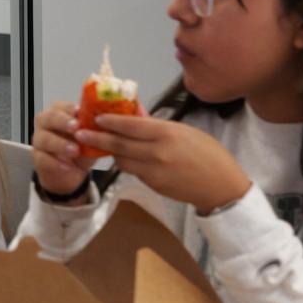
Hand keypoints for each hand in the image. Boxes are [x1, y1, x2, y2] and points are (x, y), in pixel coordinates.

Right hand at [29, 100, 93, 200]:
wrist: (70, 172)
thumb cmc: (80, 149)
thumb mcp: (91, 138)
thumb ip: (95, 130)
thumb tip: (111, 123)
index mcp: (59, 114)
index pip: (61, 106)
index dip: (69, 108)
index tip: (79, 112)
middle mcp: (46, 124)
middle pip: (49, 118)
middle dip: (63, 121)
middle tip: (76, 127)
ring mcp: (39, 141)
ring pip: (44, 138)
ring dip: (60, 144)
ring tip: (75, 151)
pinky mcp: (38, 158)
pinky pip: (43, 158)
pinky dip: (55, 162)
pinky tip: (66, 166)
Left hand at [81, 113, 252, 213]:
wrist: (223, 188)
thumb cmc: (208, 154)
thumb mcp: (185, 131)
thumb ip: (157, 124)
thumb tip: (135, 114)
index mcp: (166, 134)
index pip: (129, 125)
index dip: (109, 121)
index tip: (95, 117)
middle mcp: (156, 152)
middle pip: (118, 143)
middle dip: (96, 137)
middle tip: (79, 132)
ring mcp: (154, 171)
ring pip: (122, 159)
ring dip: (111, 152)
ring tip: (99, 144)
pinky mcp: (154, 185)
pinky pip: (133, 171)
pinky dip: (126, 163)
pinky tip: (123, 157)